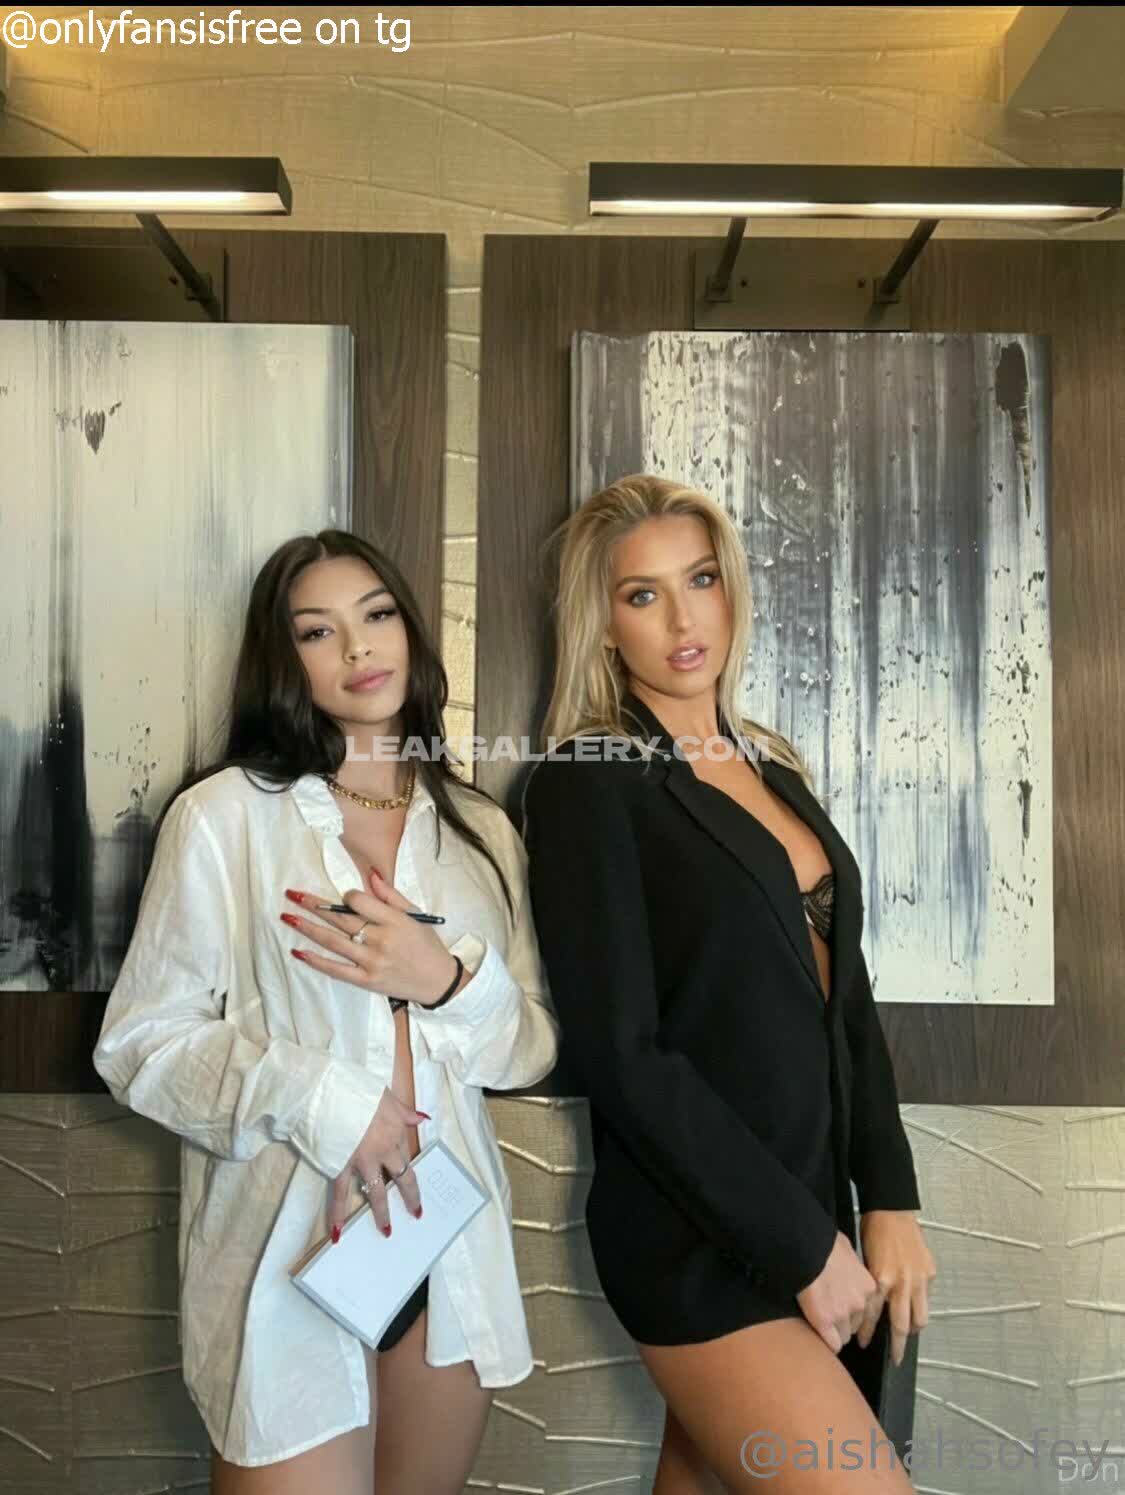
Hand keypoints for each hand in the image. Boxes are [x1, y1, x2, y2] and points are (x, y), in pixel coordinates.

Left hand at [283, 869, 462, 1005]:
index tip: (344, 898)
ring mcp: (371, 962)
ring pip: (333, 941)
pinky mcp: (366, 981)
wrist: (438, 982)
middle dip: (314, 905)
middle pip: (340, 919)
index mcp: (395, 920)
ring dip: (307, 928)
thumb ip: (391, 895)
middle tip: (292, 895)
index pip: (359, 902)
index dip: (347, 897)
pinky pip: (335, 969)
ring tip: (287, 916)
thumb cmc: (427, 945)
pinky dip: (315, 960)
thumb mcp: (415, 915)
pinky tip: (298, 951)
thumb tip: (370, 874)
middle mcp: (381, 940)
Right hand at [330, 1088, 426, 1236]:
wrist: (332, 1092)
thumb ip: (405, 1112)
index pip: (407, 1158)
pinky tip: (337, 1232)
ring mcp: (362, 1161)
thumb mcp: (388, 1097)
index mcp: (395, 1133)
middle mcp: (383, 1151)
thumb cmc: (361, 1090)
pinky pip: (340, 1193)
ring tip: (387, 1231)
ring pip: (376, 1192)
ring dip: (381, 1213)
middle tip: (416, 1213)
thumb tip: (421, 1118)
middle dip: (410, 1198)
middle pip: (401, 1179)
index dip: (411, 1174)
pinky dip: (337, 1213)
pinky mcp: (340, 1165)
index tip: (415, 1188)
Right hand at [796, 1231, 877, 1354]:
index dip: (854, 1312)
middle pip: (856, 1325)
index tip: (846, 1312)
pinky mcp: (824, 1322)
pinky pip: (832, 1344)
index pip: (867, 1311)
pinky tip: (819, 1335)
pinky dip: (826, 1342)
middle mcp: (860, 1304)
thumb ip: (852, 1265)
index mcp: (869, 1287)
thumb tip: (847, 1263)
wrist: (806, 1248)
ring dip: (834, 1331)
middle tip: (829, 1313)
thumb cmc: (824, 1243)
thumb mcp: (847, 1249)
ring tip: (821, 1322)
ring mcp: (843, 1315)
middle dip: (844, 1321)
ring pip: (844, 1336)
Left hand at [854, 1209, 936, 1365]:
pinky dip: (920, 1304)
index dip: (868, 1332)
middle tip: (895, 1358)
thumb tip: (868, 1305)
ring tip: (908, 1335)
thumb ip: (870, 1284)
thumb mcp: (863, 1259)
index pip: (873, 1315)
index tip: (864, 1343)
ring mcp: (918, 1278)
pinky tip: (914, 1306)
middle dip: (898, 1345)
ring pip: (920, 1317)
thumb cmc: (873, 1230)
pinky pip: (926, 1297)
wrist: (892, 1209)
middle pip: (901, 1325)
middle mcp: (900, 1282)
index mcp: (880, 1278)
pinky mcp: (929, 1272)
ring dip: (914, 1329)